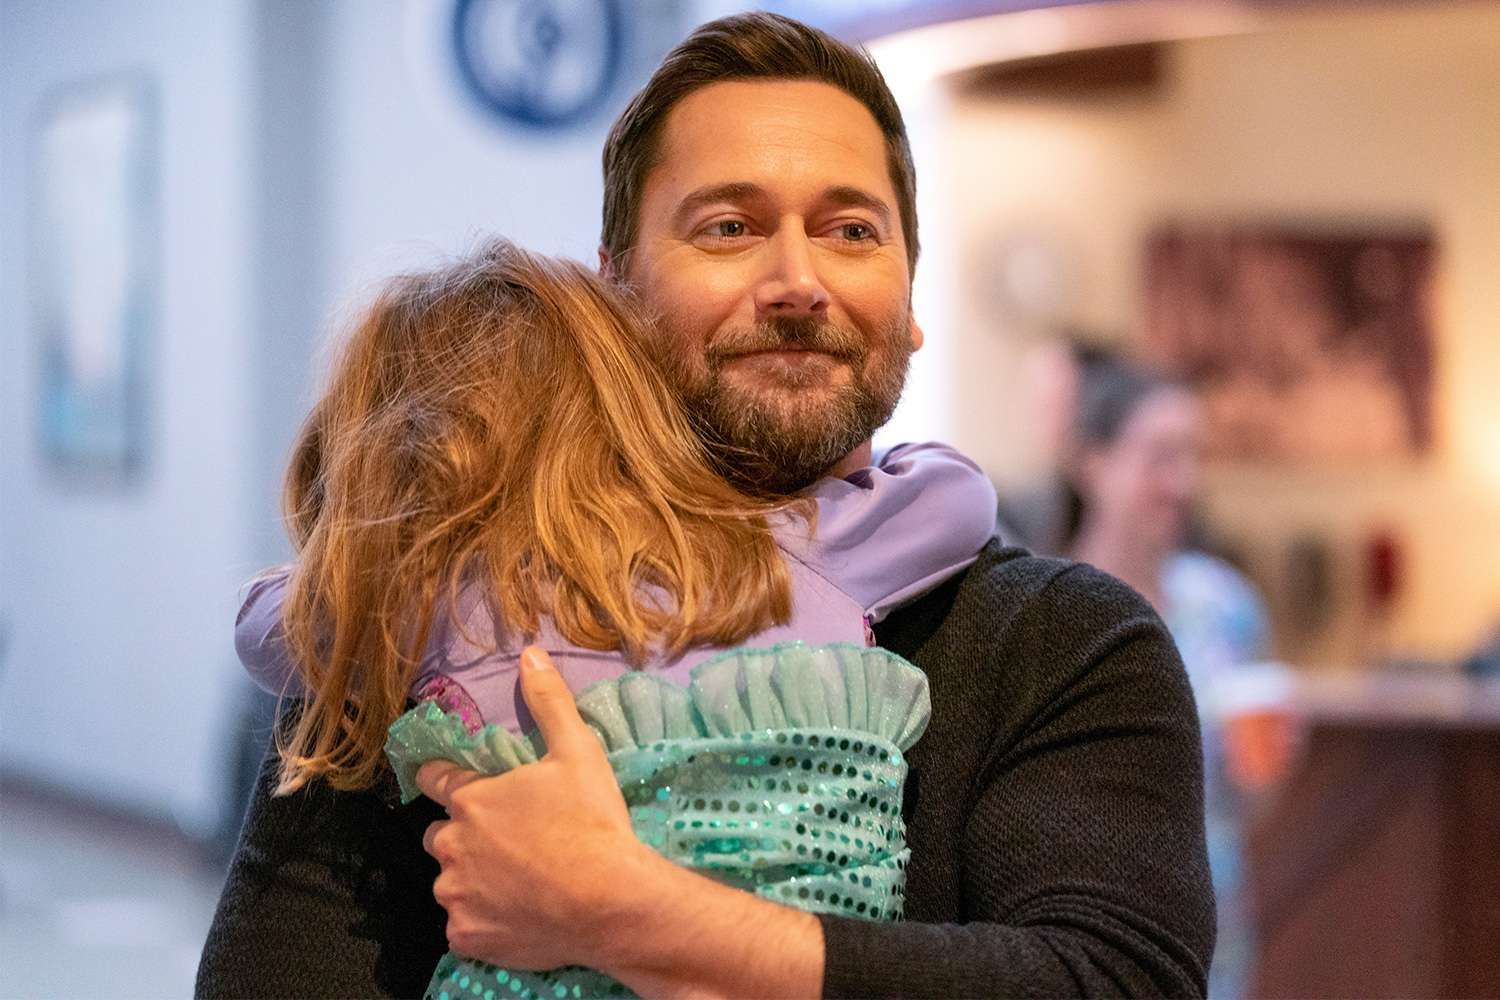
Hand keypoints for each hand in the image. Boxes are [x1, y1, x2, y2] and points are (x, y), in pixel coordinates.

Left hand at [417, 646, 650, 970]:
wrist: (609, 901)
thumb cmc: (591, 822)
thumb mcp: (578, 751)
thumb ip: (549, 702)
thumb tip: (529, 653)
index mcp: (472, 800)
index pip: (436, 780)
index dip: (441, 778)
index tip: (444, 779)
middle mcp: (452, 845)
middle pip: (441, 836)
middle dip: (464, 836)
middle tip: (509, 842)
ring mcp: (457, 895)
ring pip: (451, 882)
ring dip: (473, 880)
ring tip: (518, 883)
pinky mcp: (467, 936)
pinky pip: (464, 926)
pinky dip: (483, 921)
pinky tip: (517, 915)